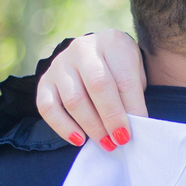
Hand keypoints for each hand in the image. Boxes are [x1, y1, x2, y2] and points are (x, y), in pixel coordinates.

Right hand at [35, 29, 147, 149]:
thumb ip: (133, 96)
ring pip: (74, 100)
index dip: (132, 107)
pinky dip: (63, 127)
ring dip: (92, 126)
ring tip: (106, 143)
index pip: (124, 78)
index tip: (140, 128)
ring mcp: (60, 63)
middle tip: (121, 140)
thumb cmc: (120, 70)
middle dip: (111, 118)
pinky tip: (79, 140)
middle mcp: (83, 48)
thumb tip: (131, 126)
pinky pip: (48, 107)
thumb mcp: (135, 74)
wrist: (97, 57)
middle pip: (97, 85)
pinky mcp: (44, 80)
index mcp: (112, 42)